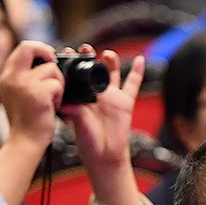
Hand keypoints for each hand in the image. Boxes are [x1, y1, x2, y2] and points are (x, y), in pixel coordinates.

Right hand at [0, 40, 62, 147]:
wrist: (25, 142)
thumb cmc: (27, 121)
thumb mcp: (18, 94)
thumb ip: (25, 77)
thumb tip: (46, 61)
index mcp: (6, 76)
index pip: (22, 48)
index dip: (39, 49)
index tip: (50, 59)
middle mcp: (11, 77)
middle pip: (30, 47)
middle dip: (47, 52)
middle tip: (55, 65)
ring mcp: (23, 84)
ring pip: (51, 68)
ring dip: (58, 83)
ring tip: (52, 99)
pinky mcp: (37, 93)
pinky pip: (57, 84)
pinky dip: (60, 95)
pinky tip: (53, 107)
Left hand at [66, 49, 142, 170]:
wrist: (104, 155)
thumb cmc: (87, 141)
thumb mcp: (77, 124)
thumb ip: (75, 111)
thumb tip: (67, 103)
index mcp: (81, 96)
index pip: (75, 74)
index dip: (71, 62)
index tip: (65, 51)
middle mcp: (96, 93)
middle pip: (93, 69)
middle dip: (89, 56)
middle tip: (85, 48)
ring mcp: (111, 96)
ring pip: (112, 72)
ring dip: (110, 60)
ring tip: (106, 53)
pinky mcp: (126, 102)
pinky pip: (133, 84)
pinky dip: (138, 71)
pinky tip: (140, 59)